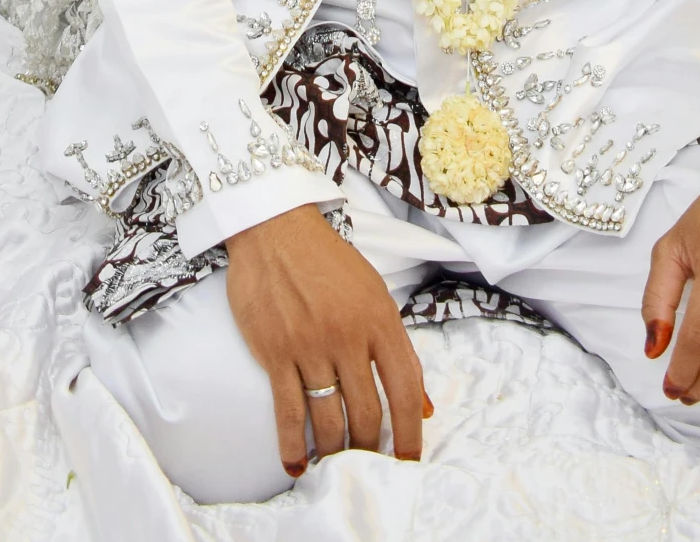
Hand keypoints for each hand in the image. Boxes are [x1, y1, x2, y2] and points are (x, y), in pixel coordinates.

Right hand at [224, 205, 429, 478]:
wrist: (275, 229)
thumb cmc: (328, 262)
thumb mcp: (375, 295)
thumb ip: (399, 350)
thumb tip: (425, 407)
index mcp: (380, 318)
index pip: (405, 388)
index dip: (410, 433)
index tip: (408, 461)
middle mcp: (349, 335)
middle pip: (367, 412)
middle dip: (370, 449)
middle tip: (368, 469)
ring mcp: (310, 345)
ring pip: (329, 419)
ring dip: (336, 453)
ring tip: (337, 469)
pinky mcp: (276, 352)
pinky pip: (288, 411)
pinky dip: (293, 446)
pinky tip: (297, 466)